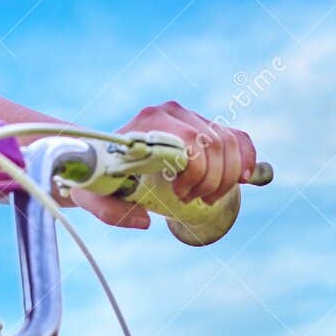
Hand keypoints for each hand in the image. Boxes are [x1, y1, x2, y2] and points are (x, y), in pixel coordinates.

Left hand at [68, 100, 257, 231]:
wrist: (99, 154)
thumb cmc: (95, 176)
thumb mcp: (91, 195)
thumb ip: (108, 211)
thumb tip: (145, 221)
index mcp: (147, 124)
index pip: (190, 143)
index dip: (196, 173)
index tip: (181, 195)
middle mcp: (170, 113)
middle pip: (214, 144)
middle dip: (212, 179)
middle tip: (193, 200)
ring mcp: (188, 117)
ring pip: (228, 142)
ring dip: (228, 175)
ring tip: (207, 196)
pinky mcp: (202, 125)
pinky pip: (235, 137)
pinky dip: (245, 157)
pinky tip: (243, 178)